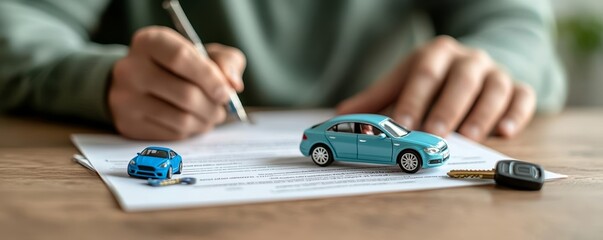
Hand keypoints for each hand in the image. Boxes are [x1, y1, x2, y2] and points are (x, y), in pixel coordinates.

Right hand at [109, 26, 245, 139]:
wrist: (140, 83)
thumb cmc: (179, 66)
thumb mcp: (205, 53)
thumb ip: (226, 61)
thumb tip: (234, 85)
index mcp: (150, 41)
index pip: (180, 58)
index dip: (209, 78)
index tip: (226, 92)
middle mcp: (130, 68)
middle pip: (185, 94)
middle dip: (212, 106)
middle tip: (222, 108)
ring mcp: (125, 98)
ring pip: (181, 118)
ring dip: (205, 121)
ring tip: (211, 115)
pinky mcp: (128, 124)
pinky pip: (171, 134)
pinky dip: (190, 131)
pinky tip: (193, 122)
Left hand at [337, 36, 535, 140]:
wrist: (472, 64)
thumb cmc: (431, 78)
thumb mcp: (402, 81)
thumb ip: (375, 98)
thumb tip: (340, 113)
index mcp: (436, 53)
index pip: (422, 74)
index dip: (412, 99)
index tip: (401, 123)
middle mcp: (468, 59)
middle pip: (460, 80)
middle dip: (447, 108)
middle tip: (435, 132)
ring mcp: (495, 72)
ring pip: (494, 88)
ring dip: (482, 114)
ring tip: (469, 137)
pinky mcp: (517, 86)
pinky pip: (523, 97)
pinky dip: (516, 114)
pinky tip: (503, 133)